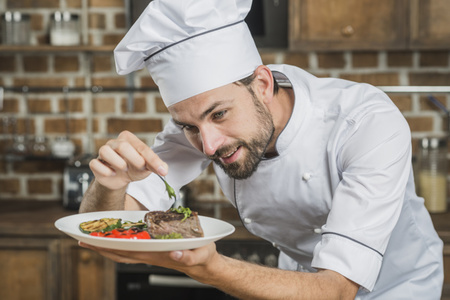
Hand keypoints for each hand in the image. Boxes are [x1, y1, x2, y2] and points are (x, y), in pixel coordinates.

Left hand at [78, 241, 217, 276]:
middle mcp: (149, 255)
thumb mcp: (200, 255)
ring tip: (91, 238)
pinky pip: (131, 248)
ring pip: (123, 251)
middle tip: (81, 239)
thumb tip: (175, 255)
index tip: (92, 241)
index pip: (127, 251)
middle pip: (119, 252)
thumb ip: (189, 257)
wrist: (205, 264)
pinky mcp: (153, 250)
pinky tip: (114, 238)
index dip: (109, 246)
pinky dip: (119, 244)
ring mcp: (150, 253)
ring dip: (106, 246)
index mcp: (156, 254)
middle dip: (100, 246)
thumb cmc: (203, 257)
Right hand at [89, 131, 167, 189]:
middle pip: (122, 146)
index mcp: (128, 139)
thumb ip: (156, 166)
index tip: (161, 171)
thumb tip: (164, 169)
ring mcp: (103, 151)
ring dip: (118, 163)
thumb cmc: (134, 167)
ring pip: (104, 151)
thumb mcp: (147, 166)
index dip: (152, 160)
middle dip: (134, 159)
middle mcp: (114, 142)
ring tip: (124, 169)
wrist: (120, 179)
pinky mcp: (95, 163)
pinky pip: (95, 163)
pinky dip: (105, 171)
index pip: (141, 147)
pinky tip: (112, 174)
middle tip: (140, 166)